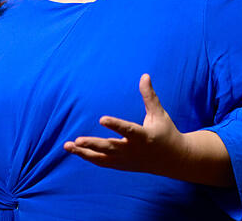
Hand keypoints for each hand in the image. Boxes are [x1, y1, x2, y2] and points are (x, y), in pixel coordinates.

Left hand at [63, 73, 184, 173]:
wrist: (174, 160)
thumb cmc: (166, 133)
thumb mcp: (159, 114)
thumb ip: (149, 96)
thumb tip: (144, 75)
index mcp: (144, 137)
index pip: (128, 130)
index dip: (115, 125)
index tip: (101, 119)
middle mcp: (133, 151)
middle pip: (110, 148)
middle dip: (93, 144)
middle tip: (77, 140)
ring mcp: (126, 161)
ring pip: (102, 158)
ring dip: (84, 153)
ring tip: (67, 145)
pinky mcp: (122, 166)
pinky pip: (103, 162)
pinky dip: (89, 157)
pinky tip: (76, 150)